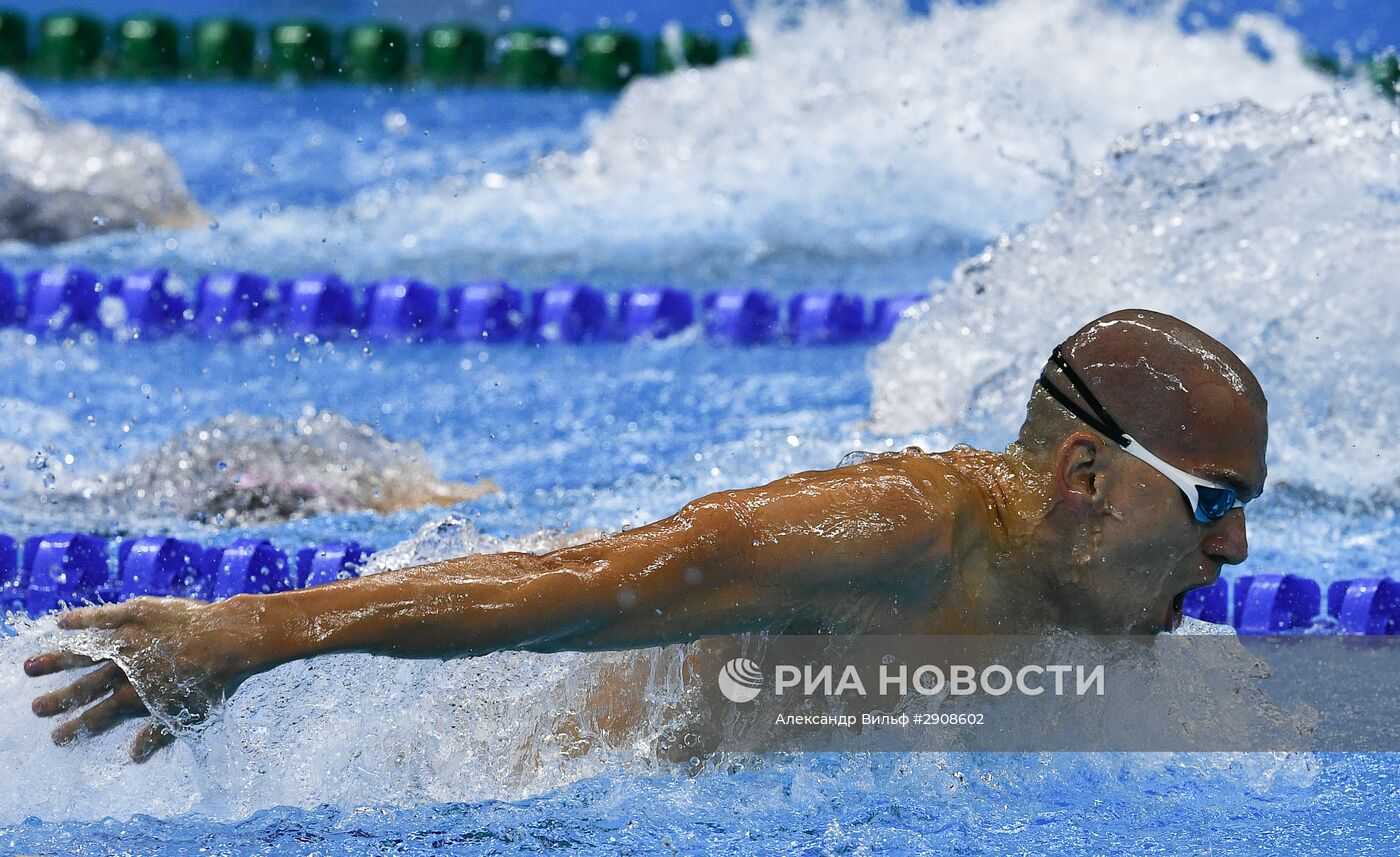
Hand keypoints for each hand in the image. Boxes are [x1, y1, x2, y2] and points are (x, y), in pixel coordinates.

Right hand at [24, 596, 263, 762]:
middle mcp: (125, 670)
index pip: (97, 717)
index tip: (56, 737)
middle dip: (58, 700)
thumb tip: (136, 756)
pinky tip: (61, 623)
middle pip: (83, 688)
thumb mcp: (189, 713)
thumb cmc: (215, 679)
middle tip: (35, 708)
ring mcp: (128, 640)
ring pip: (83, 653)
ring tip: (30, 668)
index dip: (75, 728)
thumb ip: (159, 733)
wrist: (230, 638)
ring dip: (56, 661)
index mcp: (136, 696)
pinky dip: (81, 619)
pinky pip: (102, 616)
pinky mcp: (136, 613)